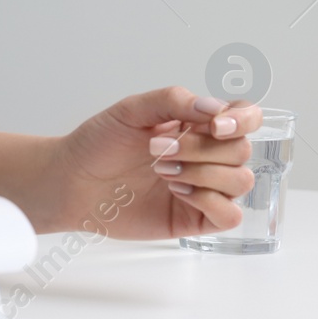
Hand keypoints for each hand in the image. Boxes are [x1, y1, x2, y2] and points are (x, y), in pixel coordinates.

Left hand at [49, 86, 262, 239]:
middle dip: (200, 148)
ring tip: (161, 171)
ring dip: (203, 173)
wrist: (72, 180)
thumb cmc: (99, 143)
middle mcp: (207, 155)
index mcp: (196, 125)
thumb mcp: (131, 110)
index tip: (215, 126)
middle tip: (156, 149)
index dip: (243, 120)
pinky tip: (177, 191)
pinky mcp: (196, 218)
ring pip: (241, 181)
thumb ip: (173, 101)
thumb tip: (216, 108)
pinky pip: (231, 214)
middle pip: (241, 150)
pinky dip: (210, 200)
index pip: (245, 117)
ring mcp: (205, 187)